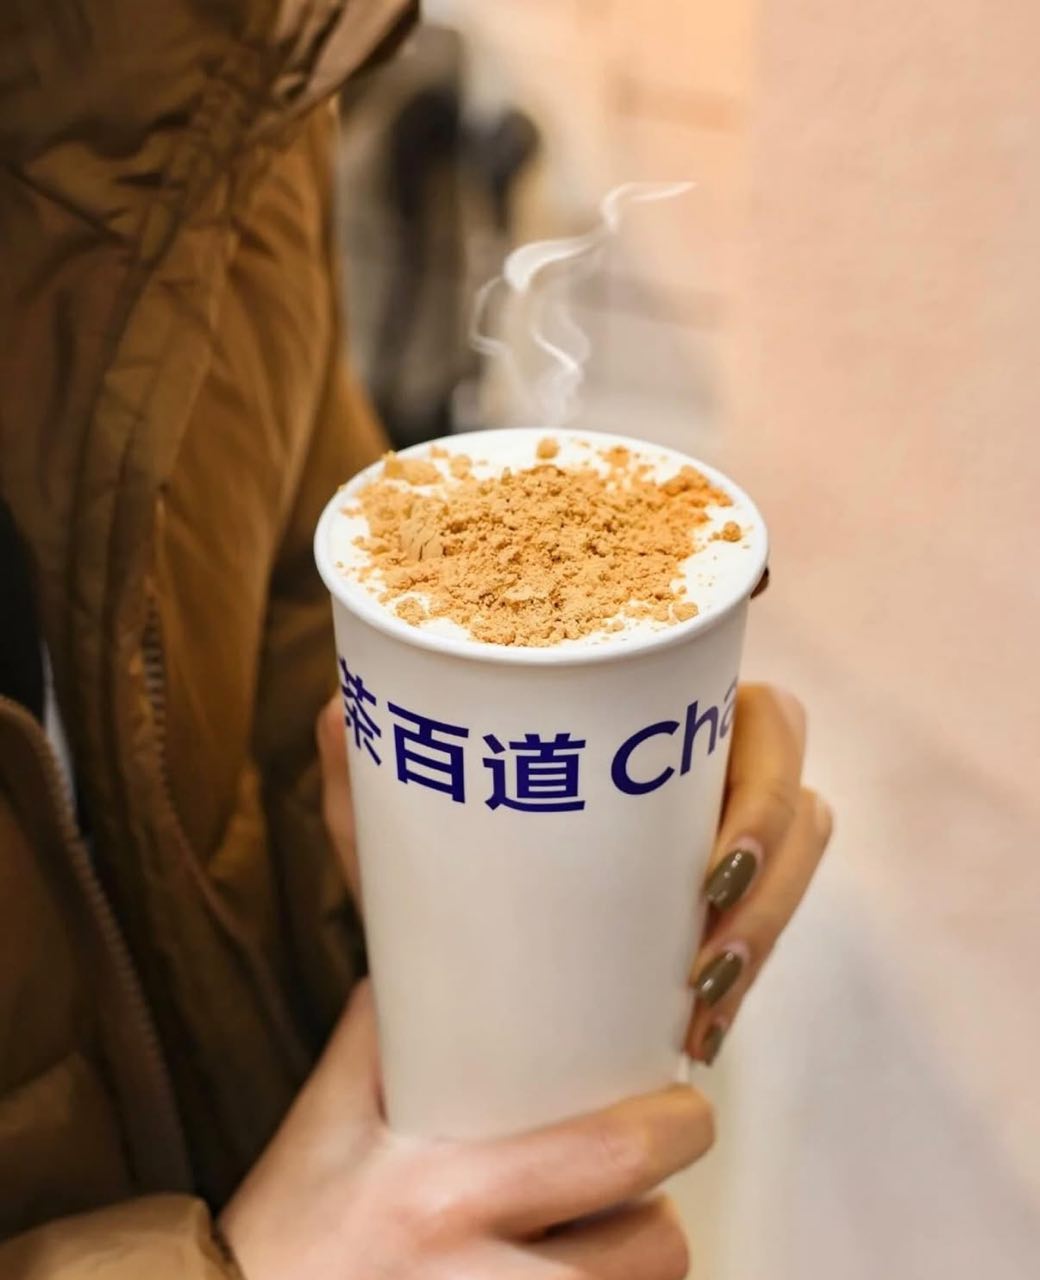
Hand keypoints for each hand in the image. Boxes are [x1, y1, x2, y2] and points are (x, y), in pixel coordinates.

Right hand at [220, 982, 710, 1278]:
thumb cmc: (285, 1229)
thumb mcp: (325, 1118)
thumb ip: (379, 1031)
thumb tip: (426, 949)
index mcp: (441, 1197)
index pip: (609, 1159)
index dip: (672, 1127)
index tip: (684, 1105)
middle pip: (649, 1249)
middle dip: (665, 1211)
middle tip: (647, 1180)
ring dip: (637, 1266)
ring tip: (612, 1234)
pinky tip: (574, 1273)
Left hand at [318, 684, 832, 1069]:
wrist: (445, 939)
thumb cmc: (434, 856)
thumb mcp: (398, 814)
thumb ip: (370, 758)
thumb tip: (342, 715)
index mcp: (646, 706)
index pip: (751, 704)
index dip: (763, 767)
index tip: (708, 859)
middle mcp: (699, 755)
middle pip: (793, 776)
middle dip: (773, 859)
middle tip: (704, 929)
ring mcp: (722, 827)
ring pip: (803, 849)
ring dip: (770, 923)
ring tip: (700, 995)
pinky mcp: (723, 899)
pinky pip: (774, 922)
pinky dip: (749, 972)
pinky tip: (700, 1025)